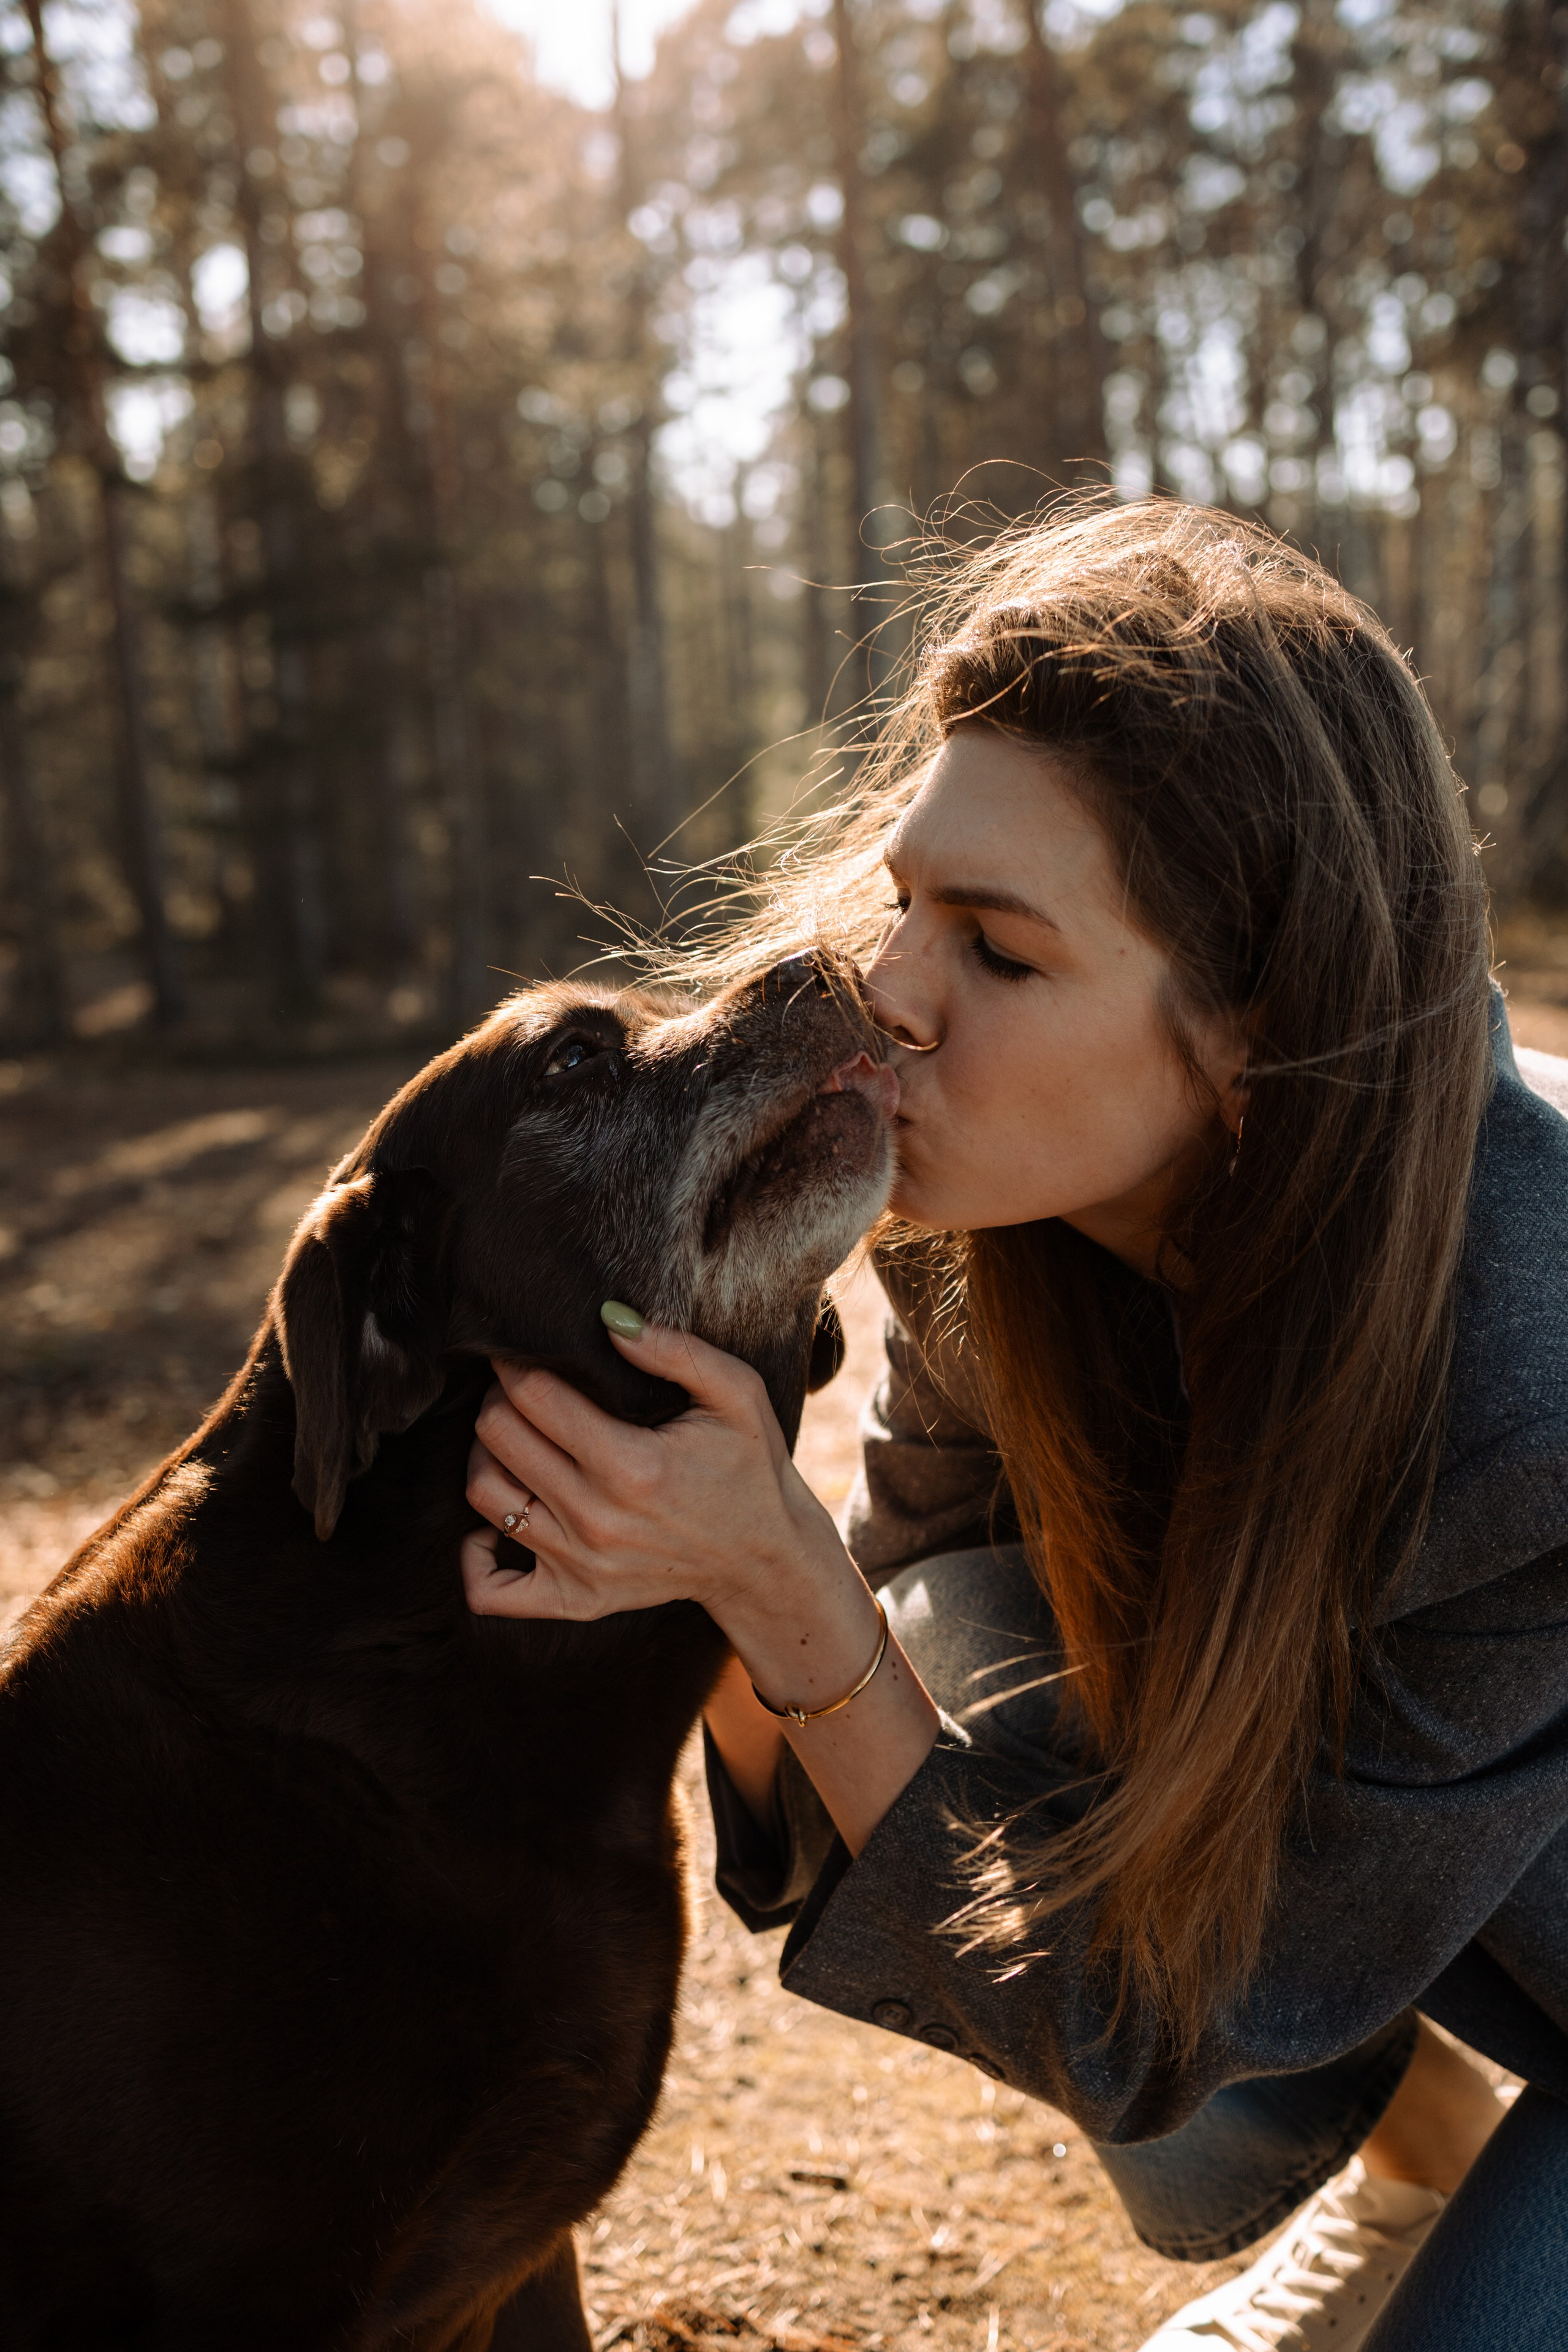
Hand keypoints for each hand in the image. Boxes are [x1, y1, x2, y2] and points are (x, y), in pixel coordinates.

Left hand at [461, 1319, 852, 1665]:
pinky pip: (489, 1590)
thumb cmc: (749, 1469)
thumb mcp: (737, 1395)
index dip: (516, 1361)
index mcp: (633, 1465)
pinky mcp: (575, 1599)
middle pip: (498, 1437)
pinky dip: (473, 1556)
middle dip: (500, 1398)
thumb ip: (675, 1351)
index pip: (534, 1395)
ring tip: (514, 1437)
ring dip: (486, 1455)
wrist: (764, 1560)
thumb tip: (609, 1319)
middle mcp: (597, 1519)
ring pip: (484, 1495)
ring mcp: (581, 1565)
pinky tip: (493, 1522)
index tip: (522, 1349)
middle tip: (522, 1387)